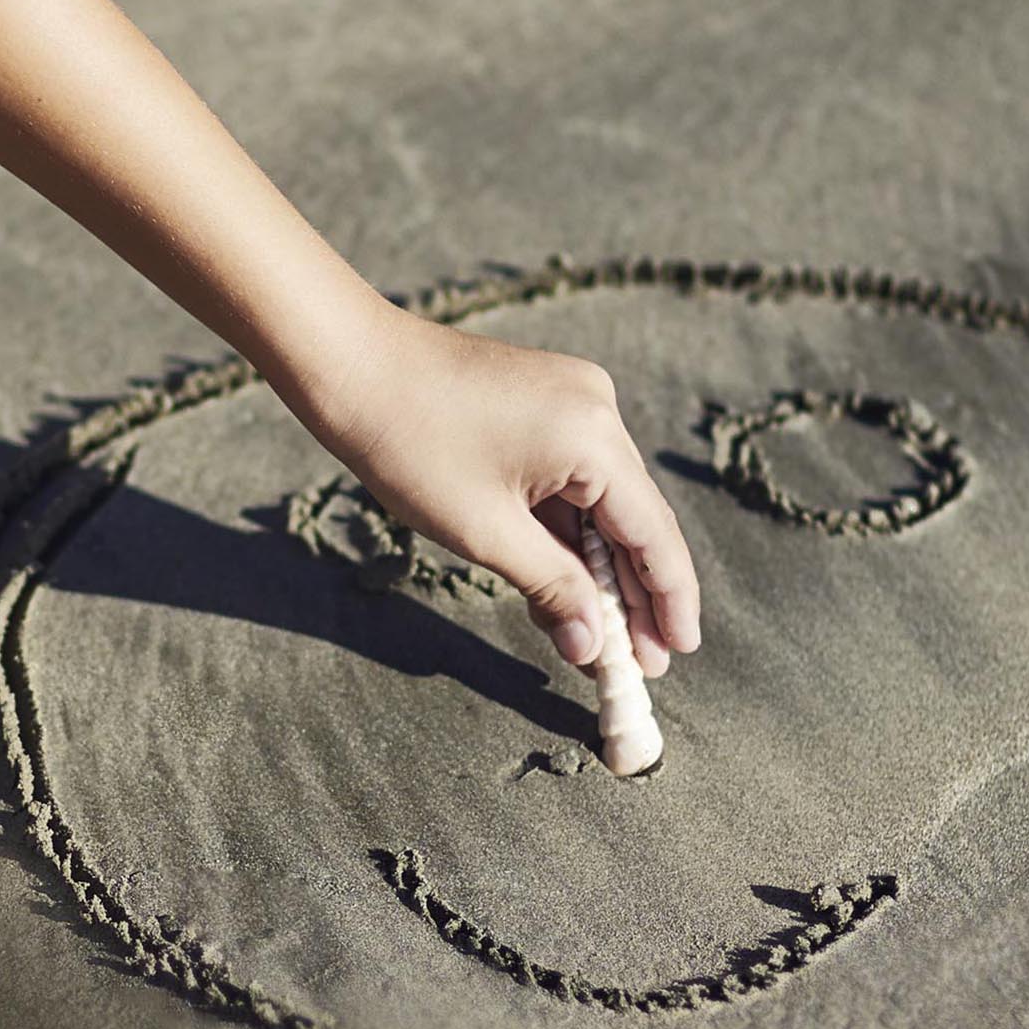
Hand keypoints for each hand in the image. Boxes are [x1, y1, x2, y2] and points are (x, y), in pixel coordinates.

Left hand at [300, 305, 701, 679]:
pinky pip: (573, 478)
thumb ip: (551, 589)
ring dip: (599, 568)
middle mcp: (598, 410)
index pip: (653, 534)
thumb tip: (592, 646)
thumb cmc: (409, 443)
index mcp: (594, 438)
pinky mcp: (545, 402)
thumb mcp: (484, 532)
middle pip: (634, 520)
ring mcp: (573, 401)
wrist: (351, 362)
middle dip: (635, 596)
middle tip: (642, 666)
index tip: (677, 654)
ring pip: (602, 502)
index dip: (669, 601)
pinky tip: (568, 586)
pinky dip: (570, 531)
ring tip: (604, 640)